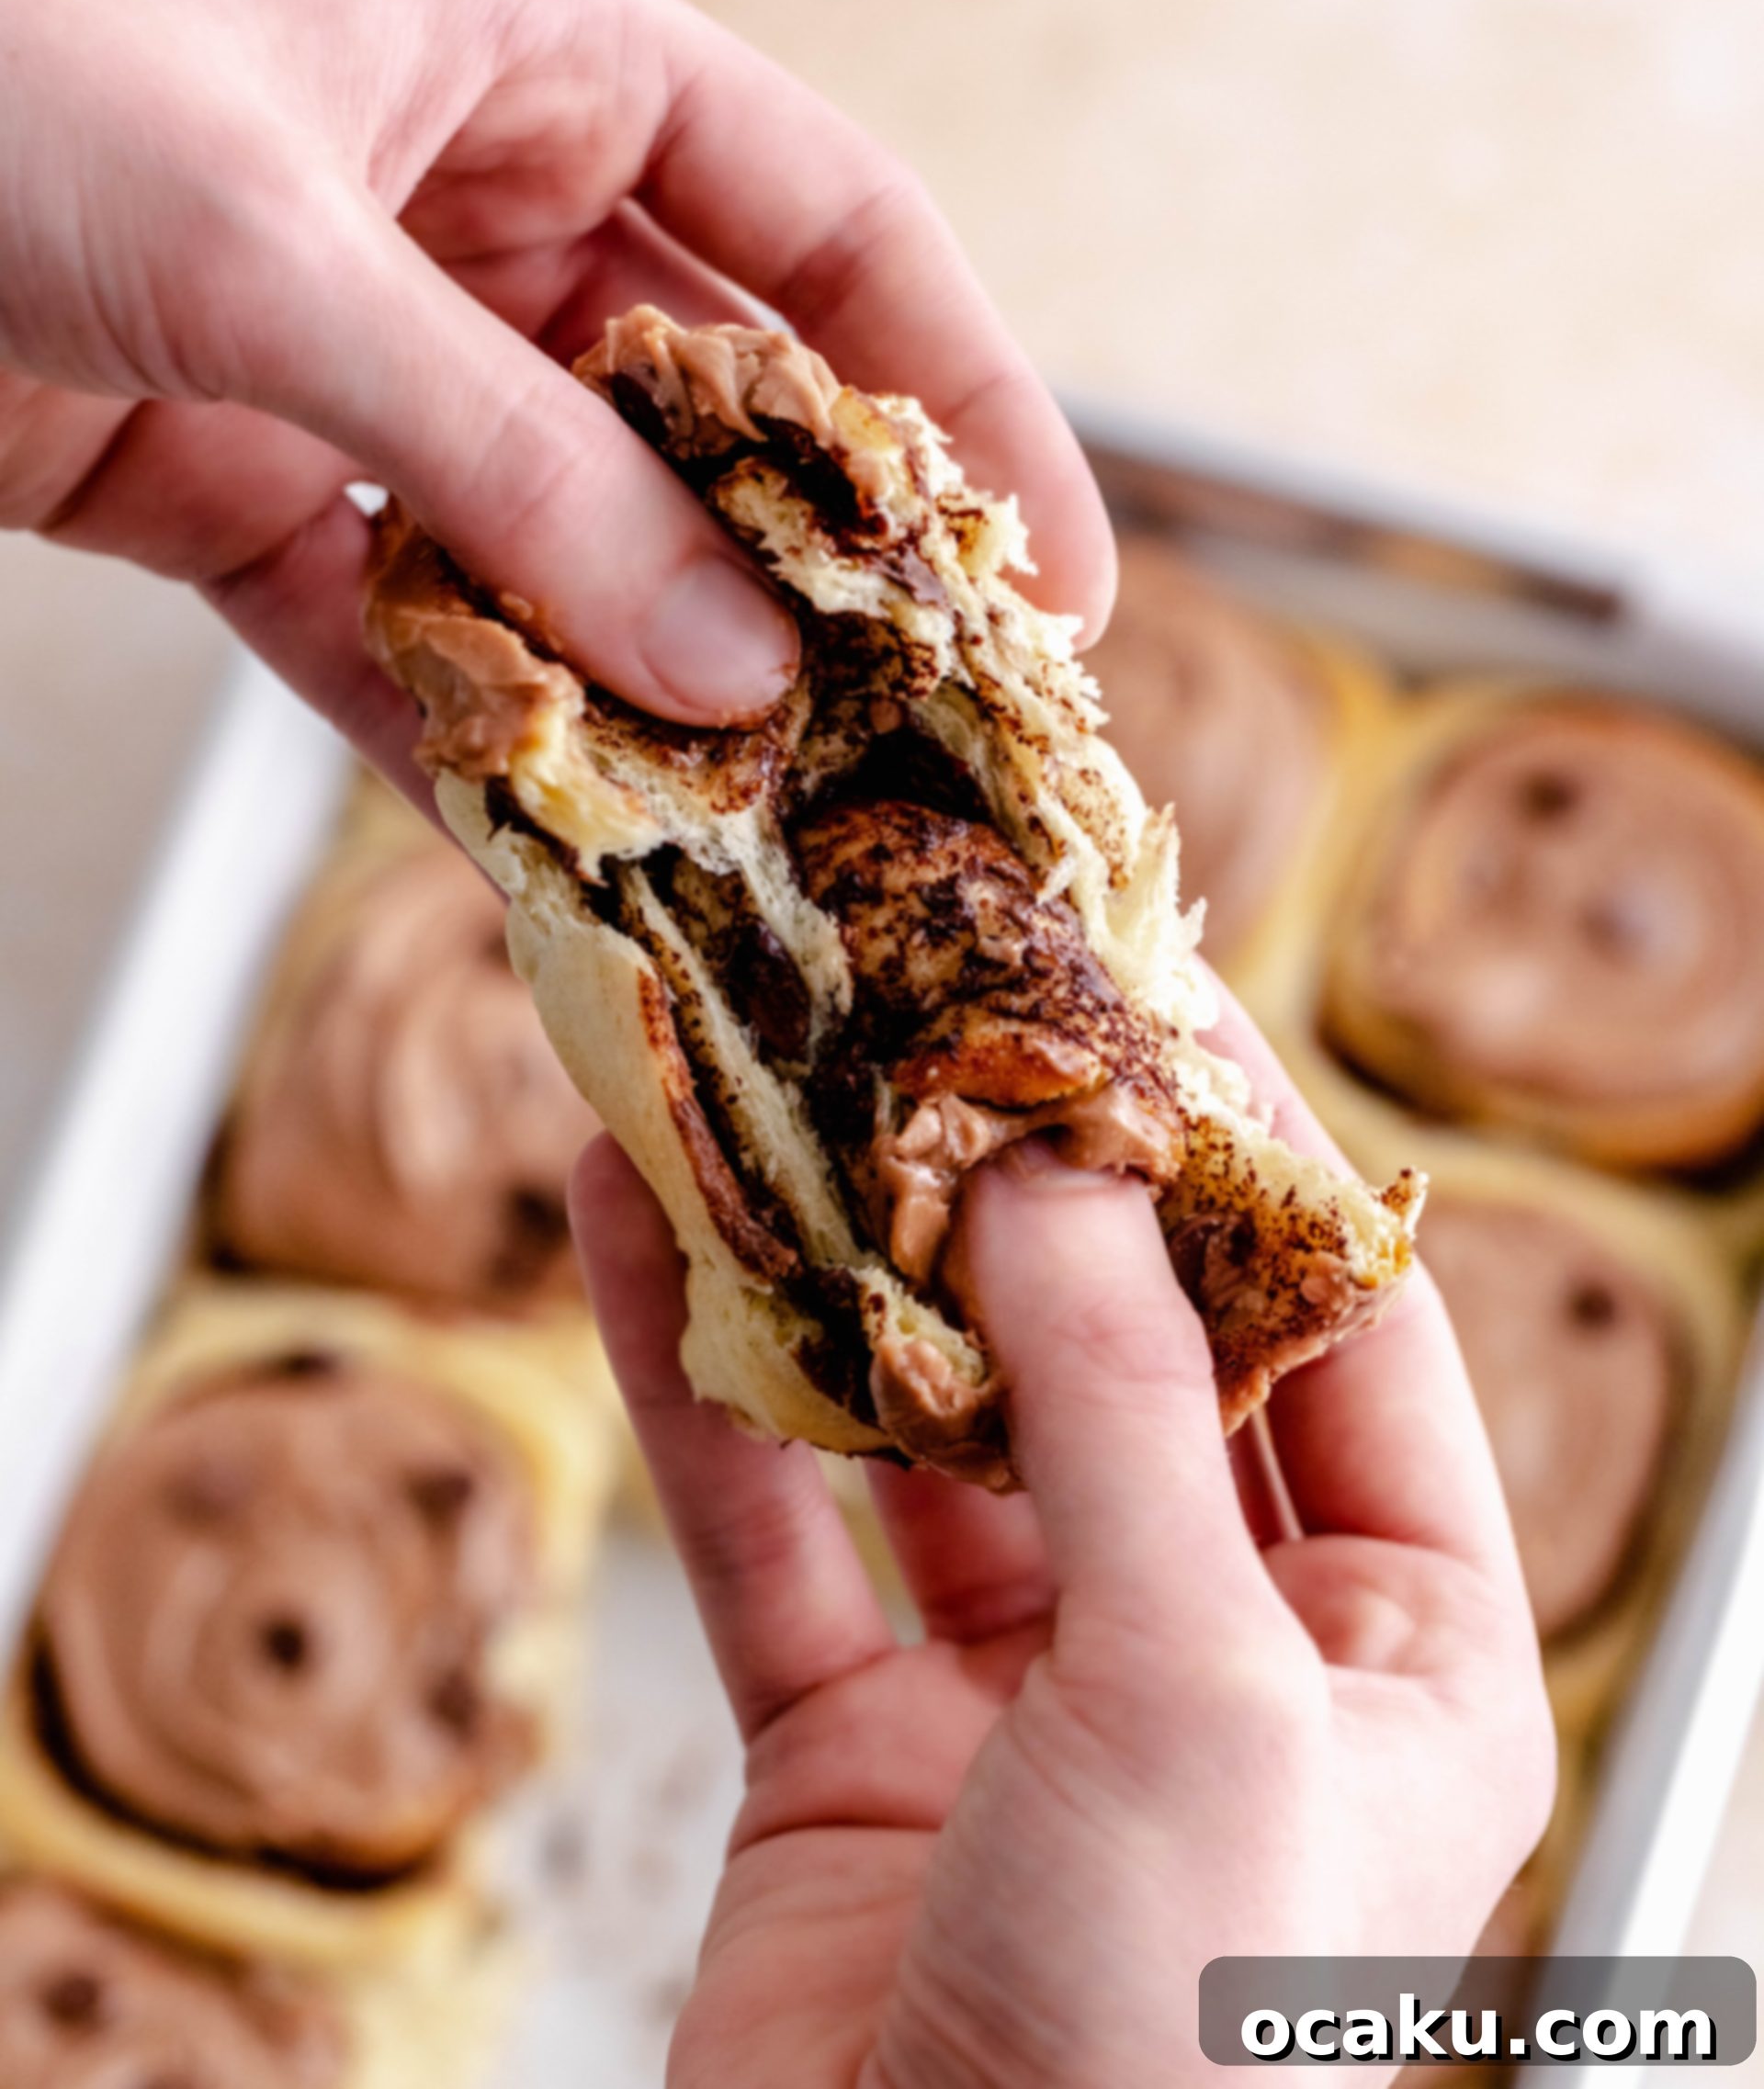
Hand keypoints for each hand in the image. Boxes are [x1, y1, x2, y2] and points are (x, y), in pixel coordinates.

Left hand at [0, 0, 1111, 771]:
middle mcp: (470, 206)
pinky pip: (397, 626)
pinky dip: (462, 727)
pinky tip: (541, 835)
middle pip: (704, 415)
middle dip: (800, 580)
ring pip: (559, 544)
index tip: (1046, 572)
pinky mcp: (243, 485)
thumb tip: (724, 658)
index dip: (963, 395)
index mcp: (532, 58)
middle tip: (903, 742)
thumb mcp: (284, 249)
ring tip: (740, 824)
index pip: (826, 227)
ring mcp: (363, 359)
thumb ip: (517, 463)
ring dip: (636, 682)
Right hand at [573, 999, 1554, 2088]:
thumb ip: (1119, 1409)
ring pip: (923, 1422)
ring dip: (835, 1264)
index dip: (1247, 1149)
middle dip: (1014, 1188)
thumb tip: (1056, 1163)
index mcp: (1398, 1651)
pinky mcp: (849, 1750)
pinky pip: (771, 1528)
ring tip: (759, 1083)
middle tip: (931, 1005)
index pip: (1340, 1331)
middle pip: (1111, 1354)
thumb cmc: (1162, 2065)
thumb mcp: (1197, 1692)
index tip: (1143, 988)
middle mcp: (1221, 1654)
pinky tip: (643, 1232)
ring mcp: (1025, 1698)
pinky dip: (704, 1382)